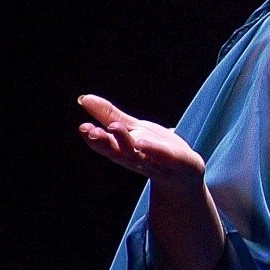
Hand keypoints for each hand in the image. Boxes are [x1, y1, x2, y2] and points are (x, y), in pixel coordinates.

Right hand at [77, 94, 205, 185]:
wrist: (186, 172)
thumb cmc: (155, 149)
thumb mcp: (133, 128)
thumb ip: (109, 116)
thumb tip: (83, 98)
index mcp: (123, 151)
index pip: (105, 146)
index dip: (93, 139)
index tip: (83, 127)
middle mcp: (136, 159)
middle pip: (118, 152)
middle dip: (104, 142)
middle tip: (92, 131)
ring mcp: (157, 163)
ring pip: (138, 156)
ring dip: (125, 143)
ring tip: (115, 128)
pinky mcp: (177, 162)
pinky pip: (165, 158)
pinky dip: (154, 151)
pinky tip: (142, 143)